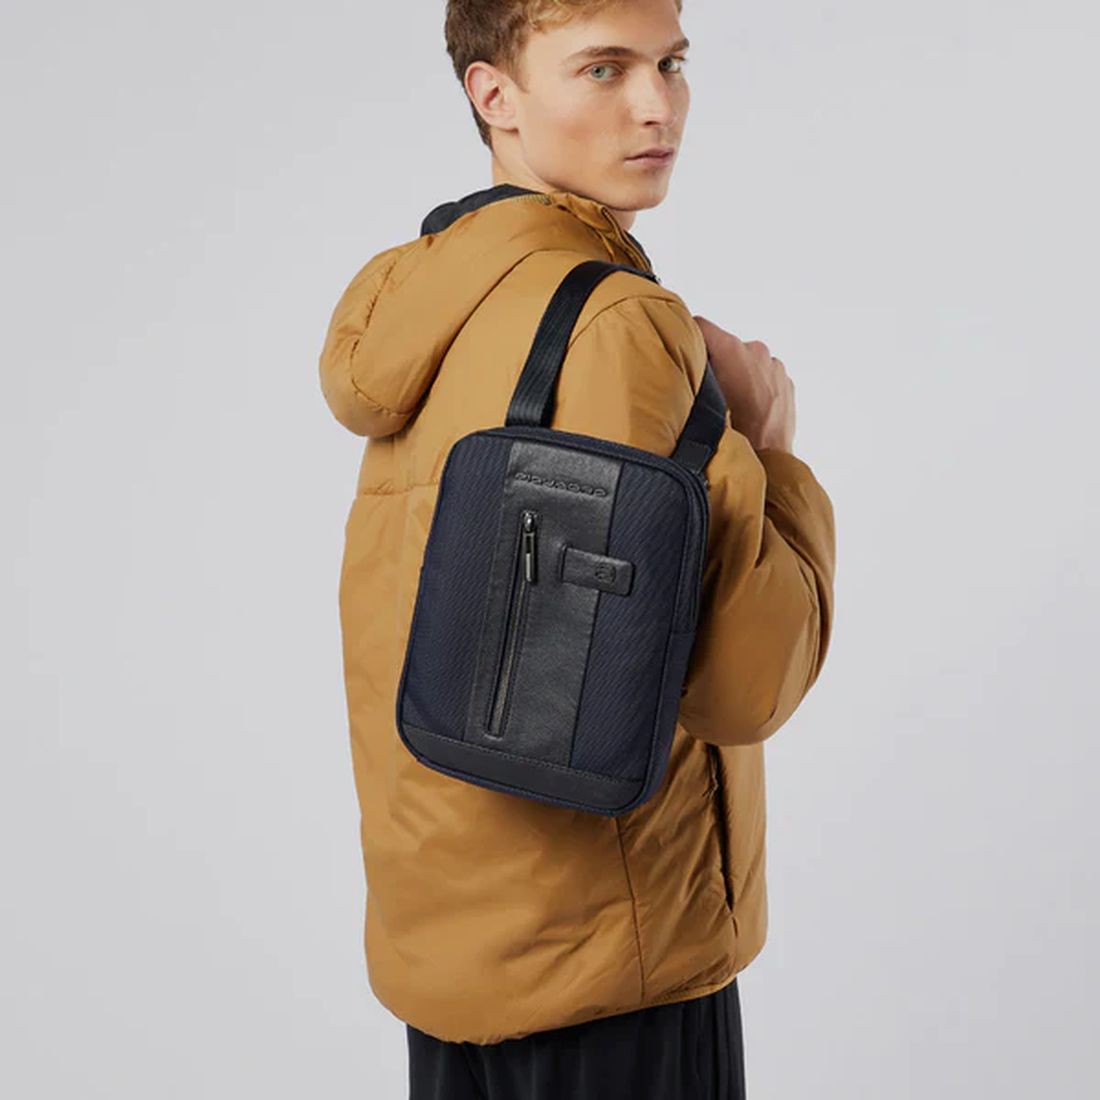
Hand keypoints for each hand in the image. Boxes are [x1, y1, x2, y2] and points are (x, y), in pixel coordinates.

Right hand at [692, 315, 796, 452]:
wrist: (768, 463)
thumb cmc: (735, 436)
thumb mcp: (699, 402)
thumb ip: (689, 373)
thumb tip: (676, 359)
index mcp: (733, 350)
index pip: (700, 325)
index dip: (687, 337)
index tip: (680, 349)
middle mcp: (756, 352)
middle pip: (724, 346)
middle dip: (714, 362)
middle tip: (705, 390)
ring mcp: (774, 367)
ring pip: (745, 362)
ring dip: (735, 375)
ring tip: (729, 404)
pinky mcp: (785, 382)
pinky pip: (762, 376)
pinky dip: (753, 387)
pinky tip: (746, 409)